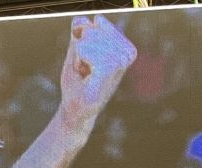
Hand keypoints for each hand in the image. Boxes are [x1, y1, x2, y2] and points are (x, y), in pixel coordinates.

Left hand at [55, 15, 136, 136]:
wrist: (75, 111)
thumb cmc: (77, 84)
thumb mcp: (76, 54)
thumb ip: (79, 33)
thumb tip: (81, 21)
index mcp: (123, 46)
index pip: (97, 22)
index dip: (81, 37)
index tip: (85, 59)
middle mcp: (126, 53)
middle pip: (93, 29)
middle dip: (79, 47)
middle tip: (83, 68)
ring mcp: (121, 62)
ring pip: (90, 39)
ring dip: (79, 56)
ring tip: (85, 73)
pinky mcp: (112, 70)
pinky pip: (88, 50)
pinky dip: (80, 59)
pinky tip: (86, 72)